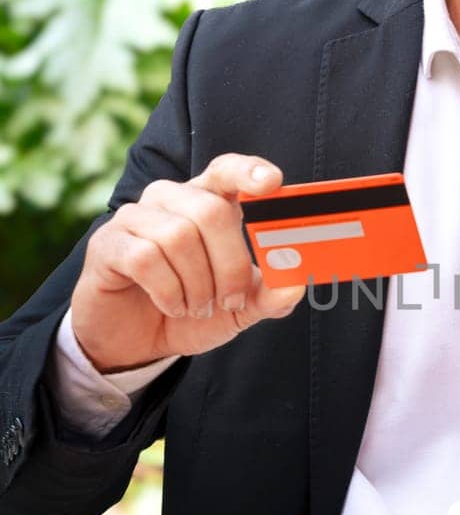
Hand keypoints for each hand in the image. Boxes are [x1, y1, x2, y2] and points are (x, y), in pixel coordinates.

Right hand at [70, 154, 306, 373]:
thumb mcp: (237, 309)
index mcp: (206, 203)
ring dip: (198, 284)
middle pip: (210, 210)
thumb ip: (268, 296)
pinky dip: (168, 291)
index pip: (226, 171)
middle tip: (229, 300)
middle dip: (230, 264)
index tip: (273, 183)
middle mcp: (169, 200)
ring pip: (178, 236)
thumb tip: (296, 283)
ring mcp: (134, 218)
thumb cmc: (189, 311)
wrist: (135, 343)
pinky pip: (145, 258)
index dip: (248, 172)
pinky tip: (172, 306)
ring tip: (197, 307)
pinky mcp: (108, 244)